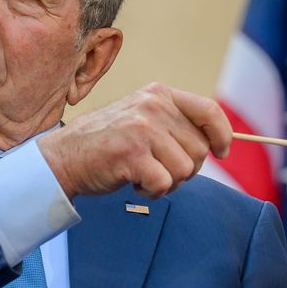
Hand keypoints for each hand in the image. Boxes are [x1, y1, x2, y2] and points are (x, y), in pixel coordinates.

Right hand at [37, 82, 232, 198]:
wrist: (63, 157)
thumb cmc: (109, 143)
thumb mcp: (143, 118)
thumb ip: (175, 123)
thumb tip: (219, 142)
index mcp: (159, 94)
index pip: (209, 110)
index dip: (222, 134)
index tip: (222, 151)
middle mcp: (153, 107)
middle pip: (199, 149)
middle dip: (186, 169)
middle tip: (159, 169)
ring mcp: (142, 129)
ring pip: (185, 170)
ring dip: (168, 183)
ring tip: (143, 175)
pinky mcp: (132, 155)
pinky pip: (164, 184)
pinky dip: (153, 192)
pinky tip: (135, 184)